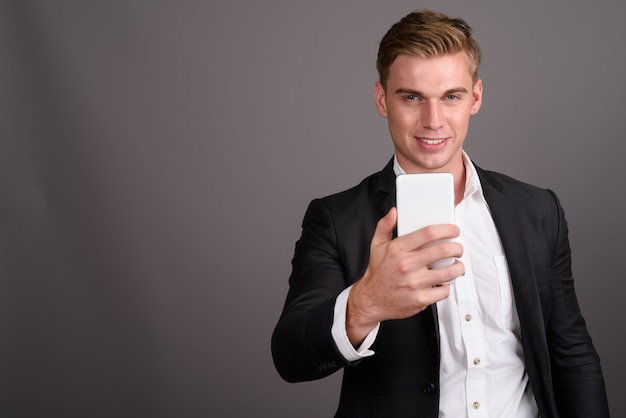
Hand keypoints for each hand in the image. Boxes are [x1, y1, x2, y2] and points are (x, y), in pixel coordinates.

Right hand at [346, 207, 463, 345]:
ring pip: (448, 272)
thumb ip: (385, 226)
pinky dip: (447, 286)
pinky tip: (443, 282)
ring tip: (456, 265)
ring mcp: (414, 283)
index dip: (446, 229)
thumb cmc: (377, 273)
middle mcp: (406, 265)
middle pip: (443, 250)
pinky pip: (444, 290)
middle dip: (457, 248)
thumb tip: (394, 212)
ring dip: (458, 267)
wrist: (371, 300)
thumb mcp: (376, 245)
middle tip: (457, 249)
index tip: (453, 230)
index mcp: (397, 249)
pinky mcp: (420, 299)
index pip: (428, 233)